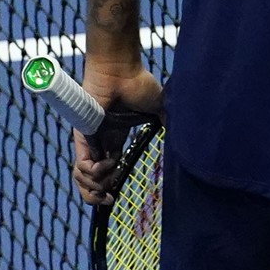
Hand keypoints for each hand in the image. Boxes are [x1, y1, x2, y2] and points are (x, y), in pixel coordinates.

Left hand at [70, 61, 164, 205]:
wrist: (120, 72)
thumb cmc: (137, 84)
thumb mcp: (159, 109)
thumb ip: (169, 123)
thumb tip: (188, 136)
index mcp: (116, 140)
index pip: (106, 172)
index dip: (108, 188)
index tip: (116, 197)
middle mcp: (100, 144)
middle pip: (90, 181)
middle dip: (97, 195)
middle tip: (110, 197)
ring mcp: (90, 142)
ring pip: (82, 178)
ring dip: (95, 186)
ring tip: (108, 178)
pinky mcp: (83, 138)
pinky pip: (81, 166)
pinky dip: (93, 173)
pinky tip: (106, 165)